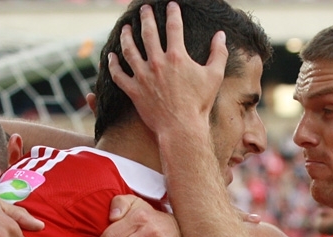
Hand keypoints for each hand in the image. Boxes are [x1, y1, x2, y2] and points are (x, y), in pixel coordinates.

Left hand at [108, 2, 226, 137]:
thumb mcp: (214, 76)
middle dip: (146, 18)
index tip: (170, 5)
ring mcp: (143, 76)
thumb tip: (221, 35)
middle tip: (144, 10)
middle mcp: (157, 63)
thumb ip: (219, 53)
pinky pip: (118, 75)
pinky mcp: (134, 91)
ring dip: (126, 36)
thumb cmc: (199, 104)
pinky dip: (113, 65)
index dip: (172, 13)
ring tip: (125, 28)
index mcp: (176, 56)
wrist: (181, 128)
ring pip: (130, 50)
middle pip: (148, 33)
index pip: (174, 27)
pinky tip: (111, 57)